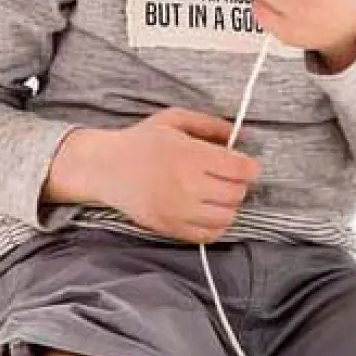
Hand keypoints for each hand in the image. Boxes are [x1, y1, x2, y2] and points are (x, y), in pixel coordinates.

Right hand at [48, 109, 261, 242]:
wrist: (105, 168)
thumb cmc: (142, 141)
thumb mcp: (175, 119)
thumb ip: (210, 125)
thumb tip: (240, 135)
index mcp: (189, 155)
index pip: (240, 169)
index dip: (250, 167)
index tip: (245, 165)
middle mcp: (185, 185)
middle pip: (236, 193)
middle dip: (239, 185)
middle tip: (228, 178)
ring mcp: (177, 210)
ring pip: (226, 216)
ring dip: (229, 205)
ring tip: (217, 194)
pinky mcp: (169, 228)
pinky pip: (209, 235)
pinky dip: (216, 225)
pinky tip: (208, 211)